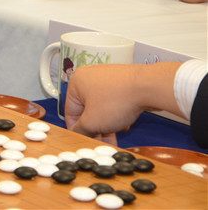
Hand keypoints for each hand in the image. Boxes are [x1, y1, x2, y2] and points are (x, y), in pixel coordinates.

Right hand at [65, 62, 181, 144]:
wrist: (149, 87)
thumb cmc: (118, 99)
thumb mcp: (93, 122)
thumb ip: (81, 130)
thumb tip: (79, 133)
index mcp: (76, 82)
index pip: (71, 111)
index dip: (78, 129)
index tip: (85, 140)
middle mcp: (90, 77)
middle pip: (88, 109)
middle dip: (96, 128)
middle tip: (102, 142)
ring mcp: (107, 77)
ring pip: (102, 106)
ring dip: (107, 123)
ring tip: (115, 137)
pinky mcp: (122, 80)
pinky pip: (114, 100)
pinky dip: (117, 113)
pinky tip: (124, 124)